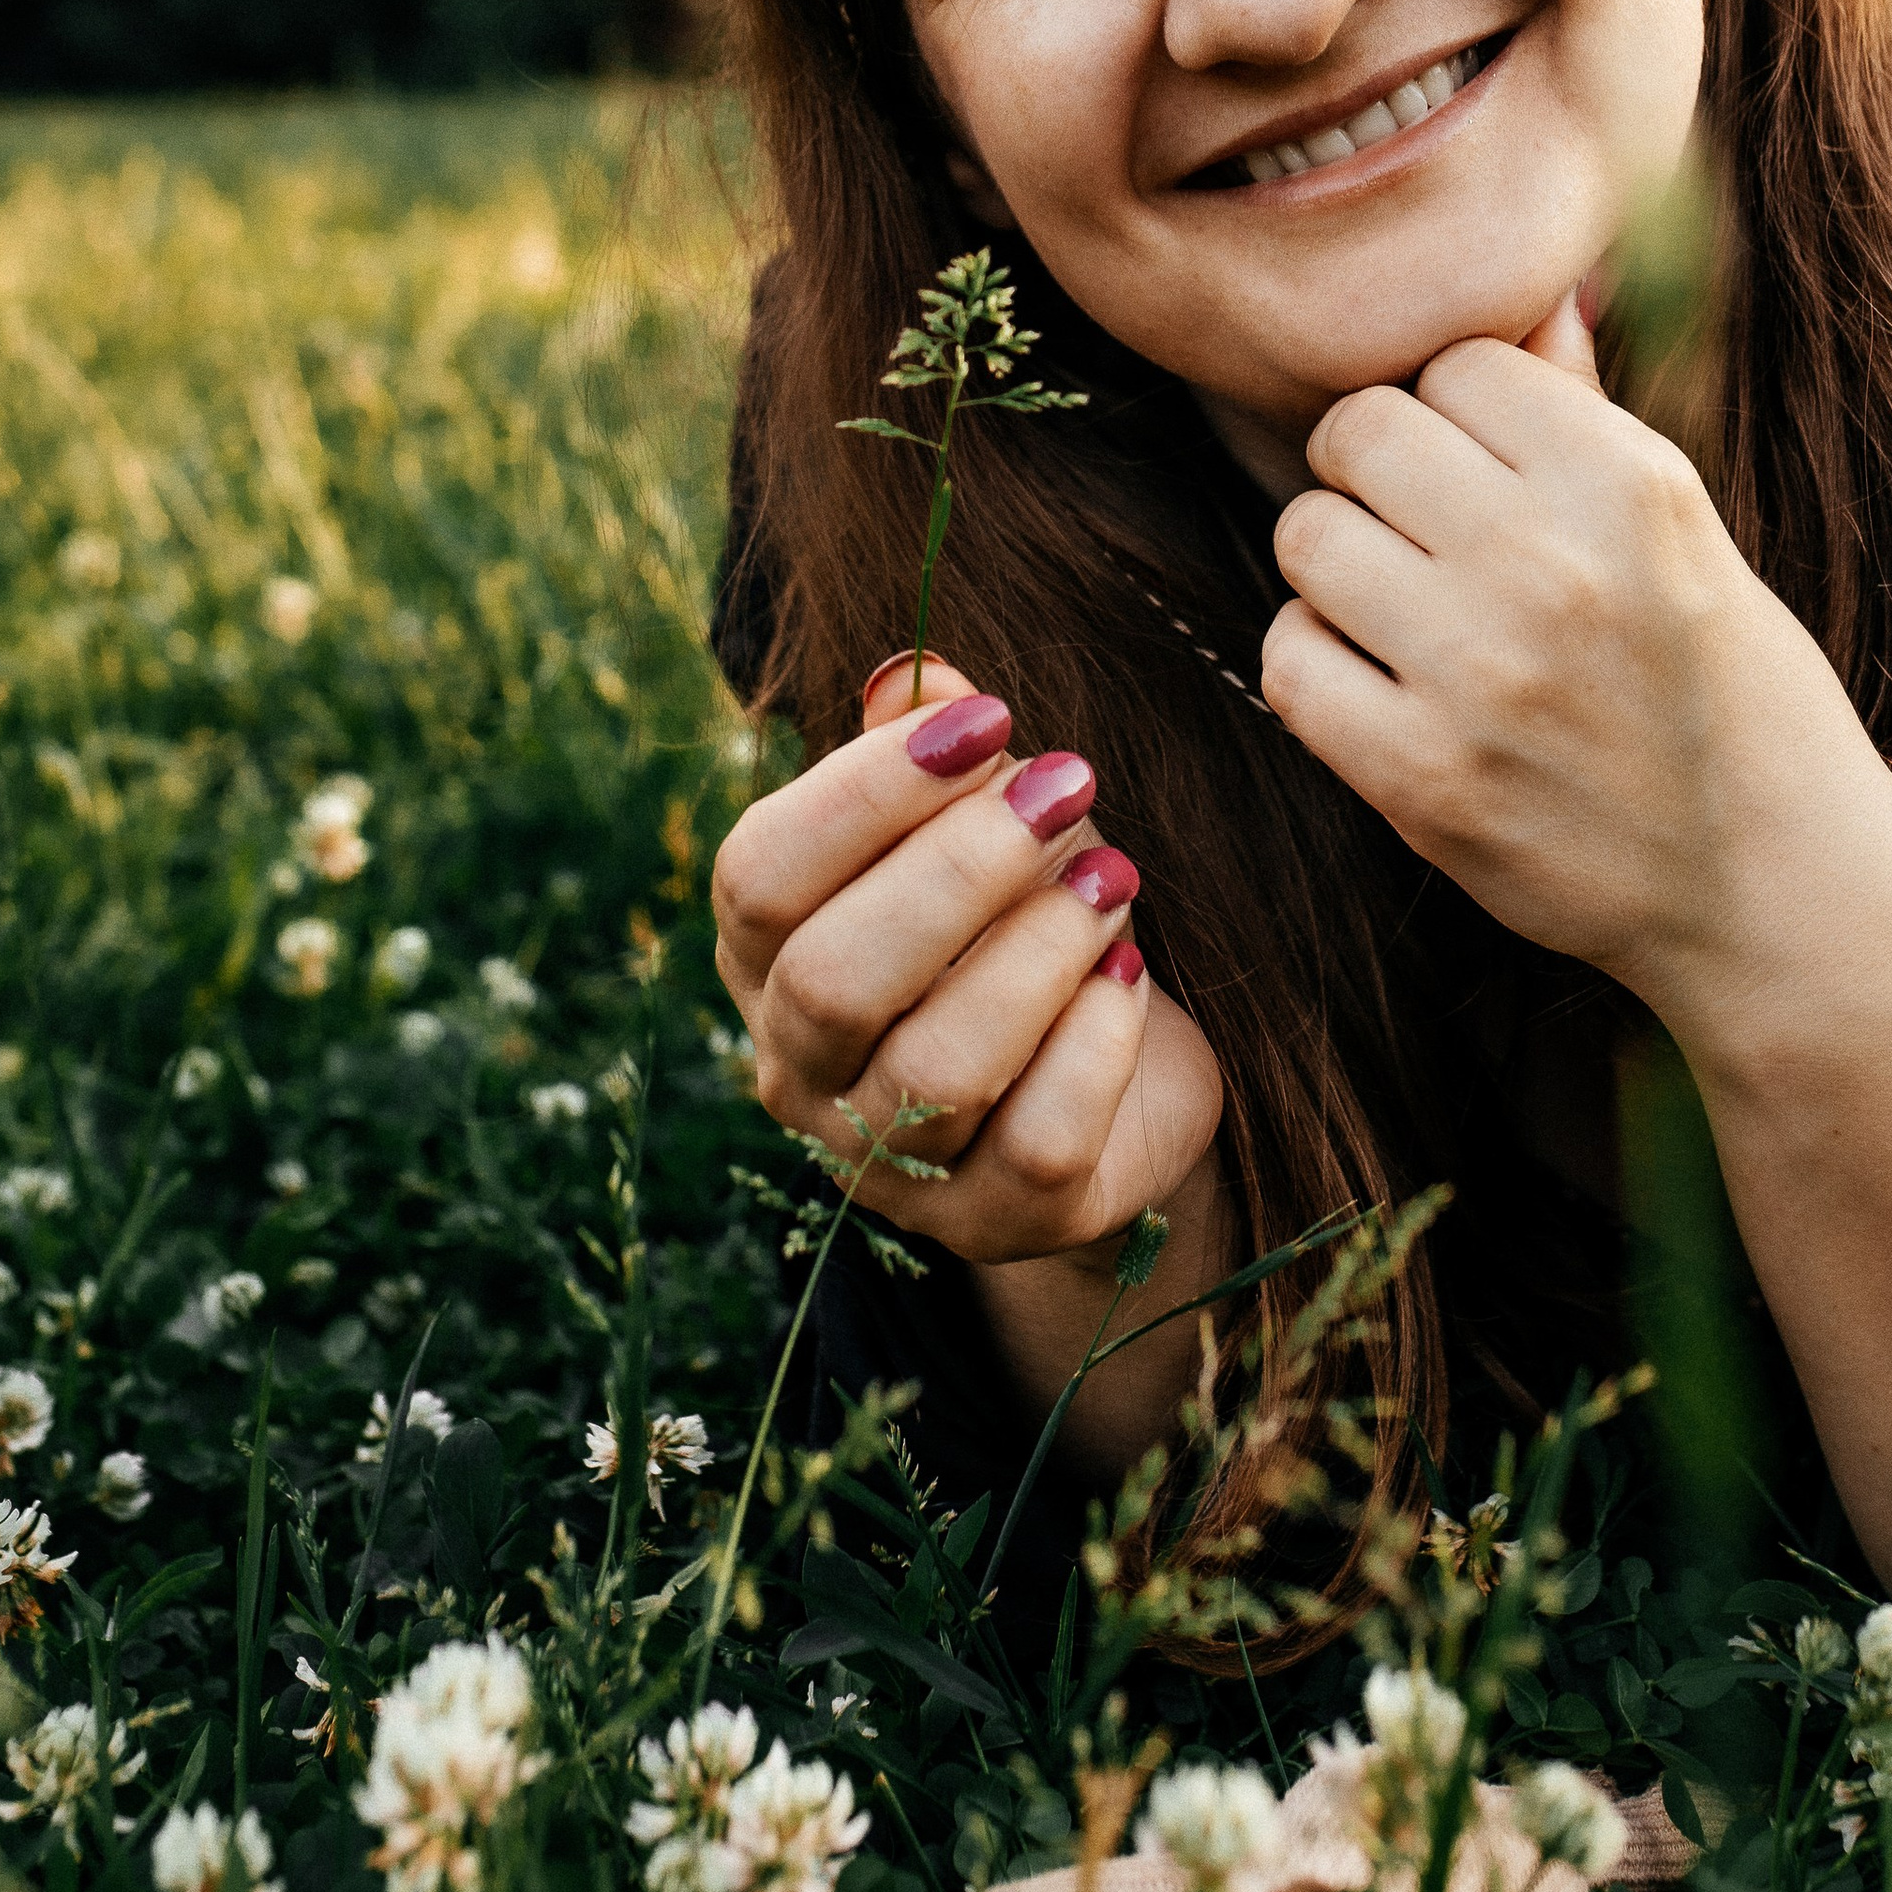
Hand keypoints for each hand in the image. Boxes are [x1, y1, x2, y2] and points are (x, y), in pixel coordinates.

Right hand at [711, 656, 1223, 1267]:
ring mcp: (888, 1165)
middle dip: (961, 869)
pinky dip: (1095, 1041)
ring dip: (1039, 951)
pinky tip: (1130, 973)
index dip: (865, 790)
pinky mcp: (997, 1220)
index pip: (761, 876)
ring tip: (1116, 876)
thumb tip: (916, 671)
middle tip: (1071, 786)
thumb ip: (932, 751)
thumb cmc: (1013, 923)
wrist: (1108, 1081)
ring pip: (938, 1069)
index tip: (989, 718)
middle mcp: (799, 1071)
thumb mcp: (972, 825)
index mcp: (765, 958)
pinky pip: (1038, 1140)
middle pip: (834, 978)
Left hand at [1263, 293, 1891, 1040]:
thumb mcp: (1683, 531)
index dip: (1456, 415)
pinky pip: (1289, 660)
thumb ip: (1585, 414)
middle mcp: (1548, 562)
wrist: (1772, 887)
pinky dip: (1317, 666)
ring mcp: (1479, 674)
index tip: (1482, 470)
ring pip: (1305, 535)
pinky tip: (1377, 687)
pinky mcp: (1423, 780)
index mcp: (1627, 482)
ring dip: (1335, 567)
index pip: (1456, 365)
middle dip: (1373, 472)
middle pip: (1358, 431)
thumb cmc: (1730, 690)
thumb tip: (1535, 295)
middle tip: (1414, 531)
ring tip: (1397, 611)